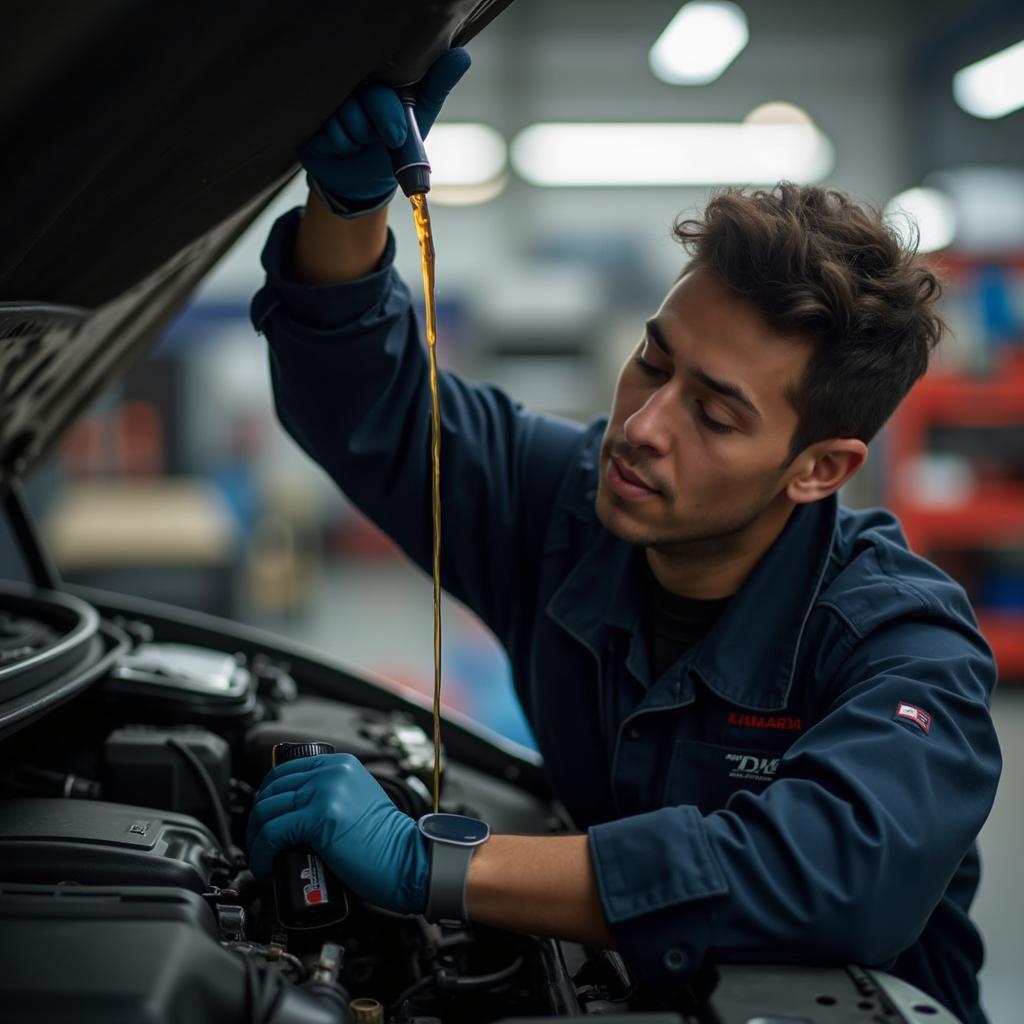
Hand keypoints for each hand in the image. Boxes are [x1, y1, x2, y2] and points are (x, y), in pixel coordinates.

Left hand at [247, 753, 428, 914]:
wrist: (408, 860)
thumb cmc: (386, 843)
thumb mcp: (357, 801)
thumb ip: (334, 796)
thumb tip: (297, 813)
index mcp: (340, 764)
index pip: (285, 772)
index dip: (266, 798)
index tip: (263, 821)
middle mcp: (331, 772)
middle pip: (272, 789)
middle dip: (256, 820)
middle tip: (259, 844)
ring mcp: (325, 792)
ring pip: (267, 810)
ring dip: (255, 839)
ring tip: (262, 859)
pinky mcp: (320, 817)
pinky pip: (272, 833)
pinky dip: (261, 853)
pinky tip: (265, 866)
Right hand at [301, 47, 471, 203]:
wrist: (361, 182)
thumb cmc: (394, 147)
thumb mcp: (419, 117)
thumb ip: (436, 87)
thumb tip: (461, 56)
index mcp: (378, 78)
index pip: (383, 83)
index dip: (388, 112)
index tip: (397, 136)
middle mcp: (351, 82)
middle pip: (362, 98)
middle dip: (375, 127)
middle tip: (384, 142)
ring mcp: (329, 97)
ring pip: (342, 116)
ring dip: (354, 139)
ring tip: (358, 142)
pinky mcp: (310, 115)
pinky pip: (324, 131)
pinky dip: (336, 145)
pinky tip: (339, 146)